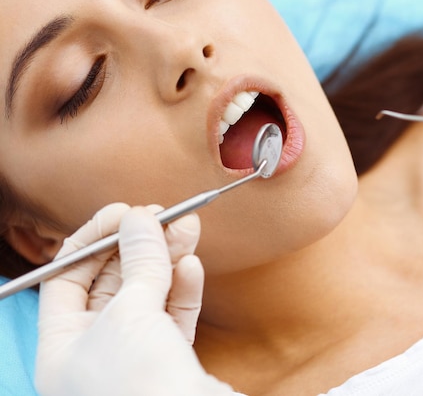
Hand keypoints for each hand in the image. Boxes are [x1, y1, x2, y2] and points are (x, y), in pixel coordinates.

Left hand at [36, 204, 232, 395]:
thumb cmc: (140, 387)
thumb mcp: (132, 315)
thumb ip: (140, 262)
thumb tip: (142, 219)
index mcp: (62, 348)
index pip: (65, 279)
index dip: (93, 240)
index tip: (123, 212)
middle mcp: (94, 352)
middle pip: (113, 283)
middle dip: (138, 246)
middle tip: (162, 216)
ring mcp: (135, 356)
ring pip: (149, 295)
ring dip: (168, 260)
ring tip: (187, 227)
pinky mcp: (170, 360)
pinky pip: (173, 316)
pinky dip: (183, 289)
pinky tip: (192, 266)